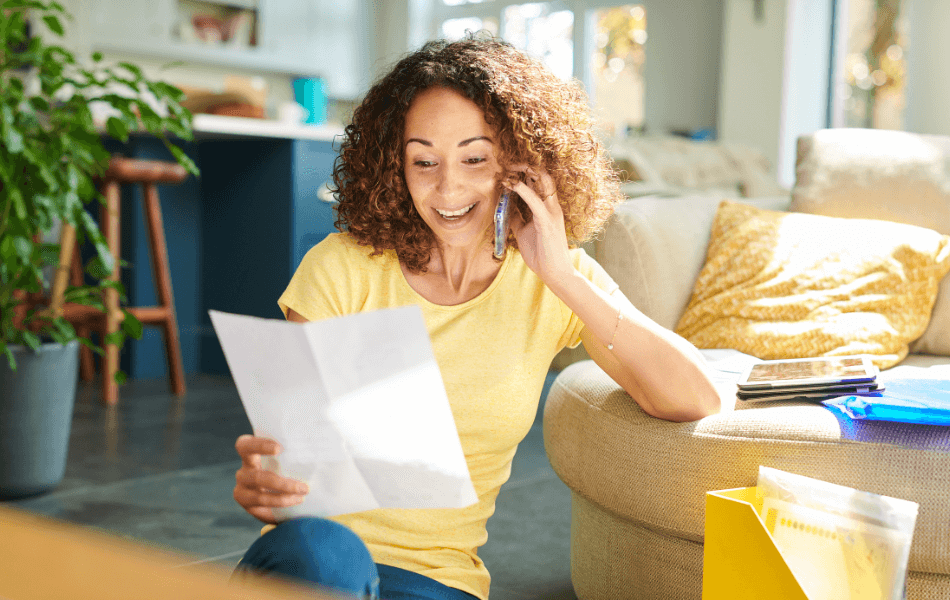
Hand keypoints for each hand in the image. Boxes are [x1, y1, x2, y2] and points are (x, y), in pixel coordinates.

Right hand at [234, 434, 308, 524]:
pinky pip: (262, 502)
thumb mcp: (291, 459)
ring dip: (285, 491)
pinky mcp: (246, 504)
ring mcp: (242, 487)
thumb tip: (322, 446)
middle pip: (254, 475)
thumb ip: (297, 452)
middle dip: (279, 480)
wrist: (284, 498)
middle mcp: (244, 469)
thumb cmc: (289, 470)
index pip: (246, 445)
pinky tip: (296, 501)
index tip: (279, 448)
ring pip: (260, 489)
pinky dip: (281, 502)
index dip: (259, 445)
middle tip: (303, 486)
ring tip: (304, 493)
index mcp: (252, 453)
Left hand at [507, 165, 573, 284]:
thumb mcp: (524, 232)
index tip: (506, 171)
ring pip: (542, 181)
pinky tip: (512, 184)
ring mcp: (551, 212)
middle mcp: (552, 206)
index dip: (524, 172)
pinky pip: (535, 200)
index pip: (539, 182)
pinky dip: (523, 190)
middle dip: (523, 166)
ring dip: (523, 173)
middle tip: (505, 165)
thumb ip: (517, 219)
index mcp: (548, 208)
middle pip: (541, 176)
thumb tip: (506, 209)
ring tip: (508, 169)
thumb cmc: (541, 254)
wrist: (555, 273)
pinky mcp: (547, 221)